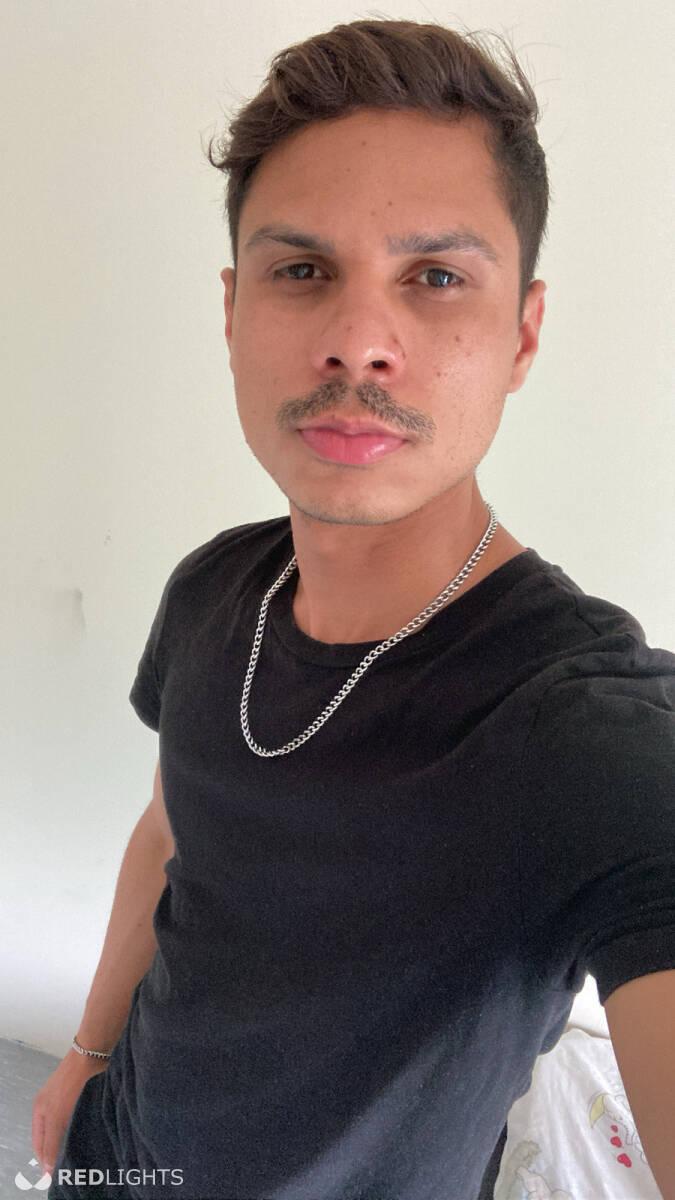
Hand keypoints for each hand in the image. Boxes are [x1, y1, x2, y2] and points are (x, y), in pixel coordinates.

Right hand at [32, 1048, 107, 1175]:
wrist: (92, 1055)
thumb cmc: (71, 1085)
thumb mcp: (56, 1118)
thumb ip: (50, 1143)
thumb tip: (47, 1169)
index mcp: (40, 1110)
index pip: (40, 1144)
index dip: (46, 1160)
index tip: (55, 1176)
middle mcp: (52, 1105)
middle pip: (53, 1136)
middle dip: (59, 1151)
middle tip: (70, 1167)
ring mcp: (68, 1099)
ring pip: (68, 1127)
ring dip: (73, 1140)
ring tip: (82, 1155)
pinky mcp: (84, 1095)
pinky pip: (82, 1117)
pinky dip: (84, 1128)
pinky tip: (92, 1135)